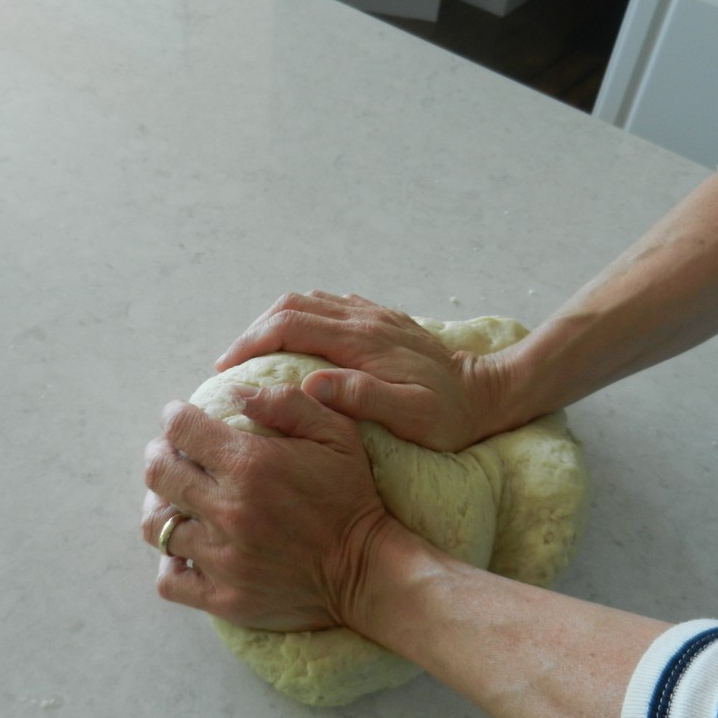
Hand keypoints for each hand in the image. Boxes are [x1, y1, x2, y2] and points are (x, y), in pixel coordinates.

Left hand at [141, 384, 398, 631]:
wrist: (368, 571)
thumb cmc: (351, 497)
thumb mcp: (336, 434)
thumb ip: (287, 403)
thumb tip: (235, 393)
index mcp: (250, 465)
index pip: (180, 429)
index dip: (174, 417)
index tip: (180, 418)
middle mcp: (227, 510)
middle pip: (158, 473)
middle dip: (159, 454)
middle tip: (171, 454)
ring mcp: (221, 558)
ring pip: (156, 527)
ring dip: (160, 506)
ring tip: (176, 500)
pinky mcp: (223, 597)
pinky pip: (169, 579)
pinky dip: (169, 562)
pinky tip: (185, 550)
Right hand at [215, 291, 501, 451]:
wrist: (490, 391)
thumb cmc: (451, 416)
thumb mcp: (412, 417)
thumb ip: (362, 397)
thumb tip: (312, 382)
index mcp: (363, 342)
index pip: (290, 325)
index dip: (251, 342)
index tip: (227, 368)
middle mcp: (363, 320)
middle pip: (291, 306)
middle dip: (253, 331)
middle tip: (230, 364)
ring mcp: (372, 315)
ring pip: (308, 300)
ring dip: (273, 321)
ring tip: (253, 354)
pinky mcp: (381, 319)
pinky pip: (329, 305)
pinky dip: (300, 317)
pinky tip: (294, 342)